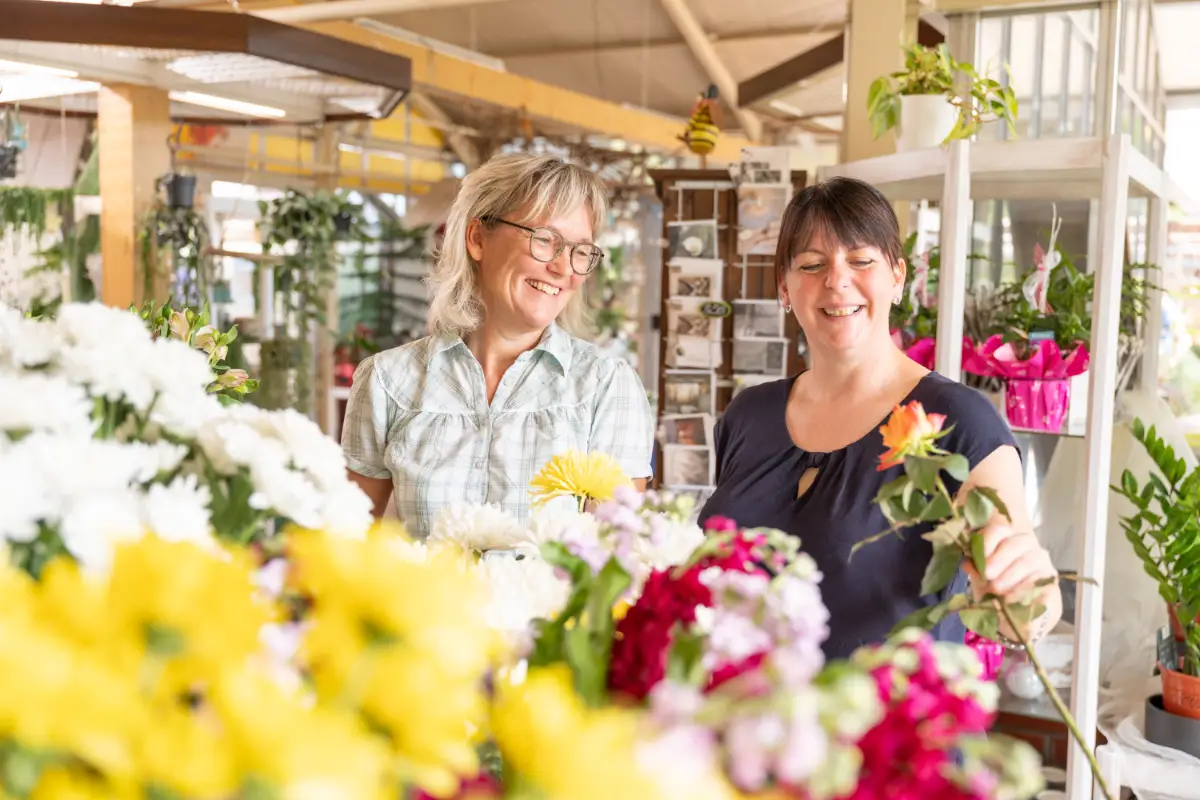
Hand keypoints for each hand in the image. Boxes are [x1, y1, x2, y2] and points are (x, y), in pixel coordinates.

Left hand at [962, 518, 1060, 637]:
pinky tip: (1012, 598)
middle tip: (987, 576)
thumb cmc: (996, 588)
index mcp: (1006, 538)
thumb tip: (967, 564)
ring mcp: (1042, 560)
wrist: (1018, 613)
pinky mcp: (1051, 578)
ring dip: (1010, 575)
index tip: (979, 560)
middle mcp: (1026, 544)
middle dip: (999, 560)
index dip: (987, 542)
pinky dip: (1024, 588)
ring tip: (996, 589)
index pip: (998, 530)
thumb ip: (974, 569)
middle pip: (1015, 543)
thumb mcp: (981, 578)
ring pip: (1029, 560)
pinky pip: (1041, 579)